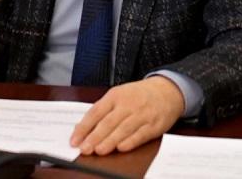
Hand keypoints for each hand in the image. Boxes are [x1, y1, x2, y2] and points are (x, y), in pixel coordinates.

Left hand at [70, 76, 184, 155]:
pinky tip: (121, 148)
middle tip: (84, 149)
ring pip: (123, 129)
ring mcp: (141, 114)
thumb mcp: (119, 94)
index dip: (84, 127)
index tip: (74, 139)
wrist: (167, 90)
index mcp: (115, 95)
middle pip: (108, 122)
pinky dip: (130, 142)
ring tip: (98, 150)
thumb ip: (103, 110)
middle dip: (95, 137)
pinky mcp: (153, 125)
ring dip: (110, 141)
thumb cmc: (138, 95)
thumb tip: (83, 127)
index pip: (95, 112)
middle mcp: (127, 104)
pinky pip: (140, 134)